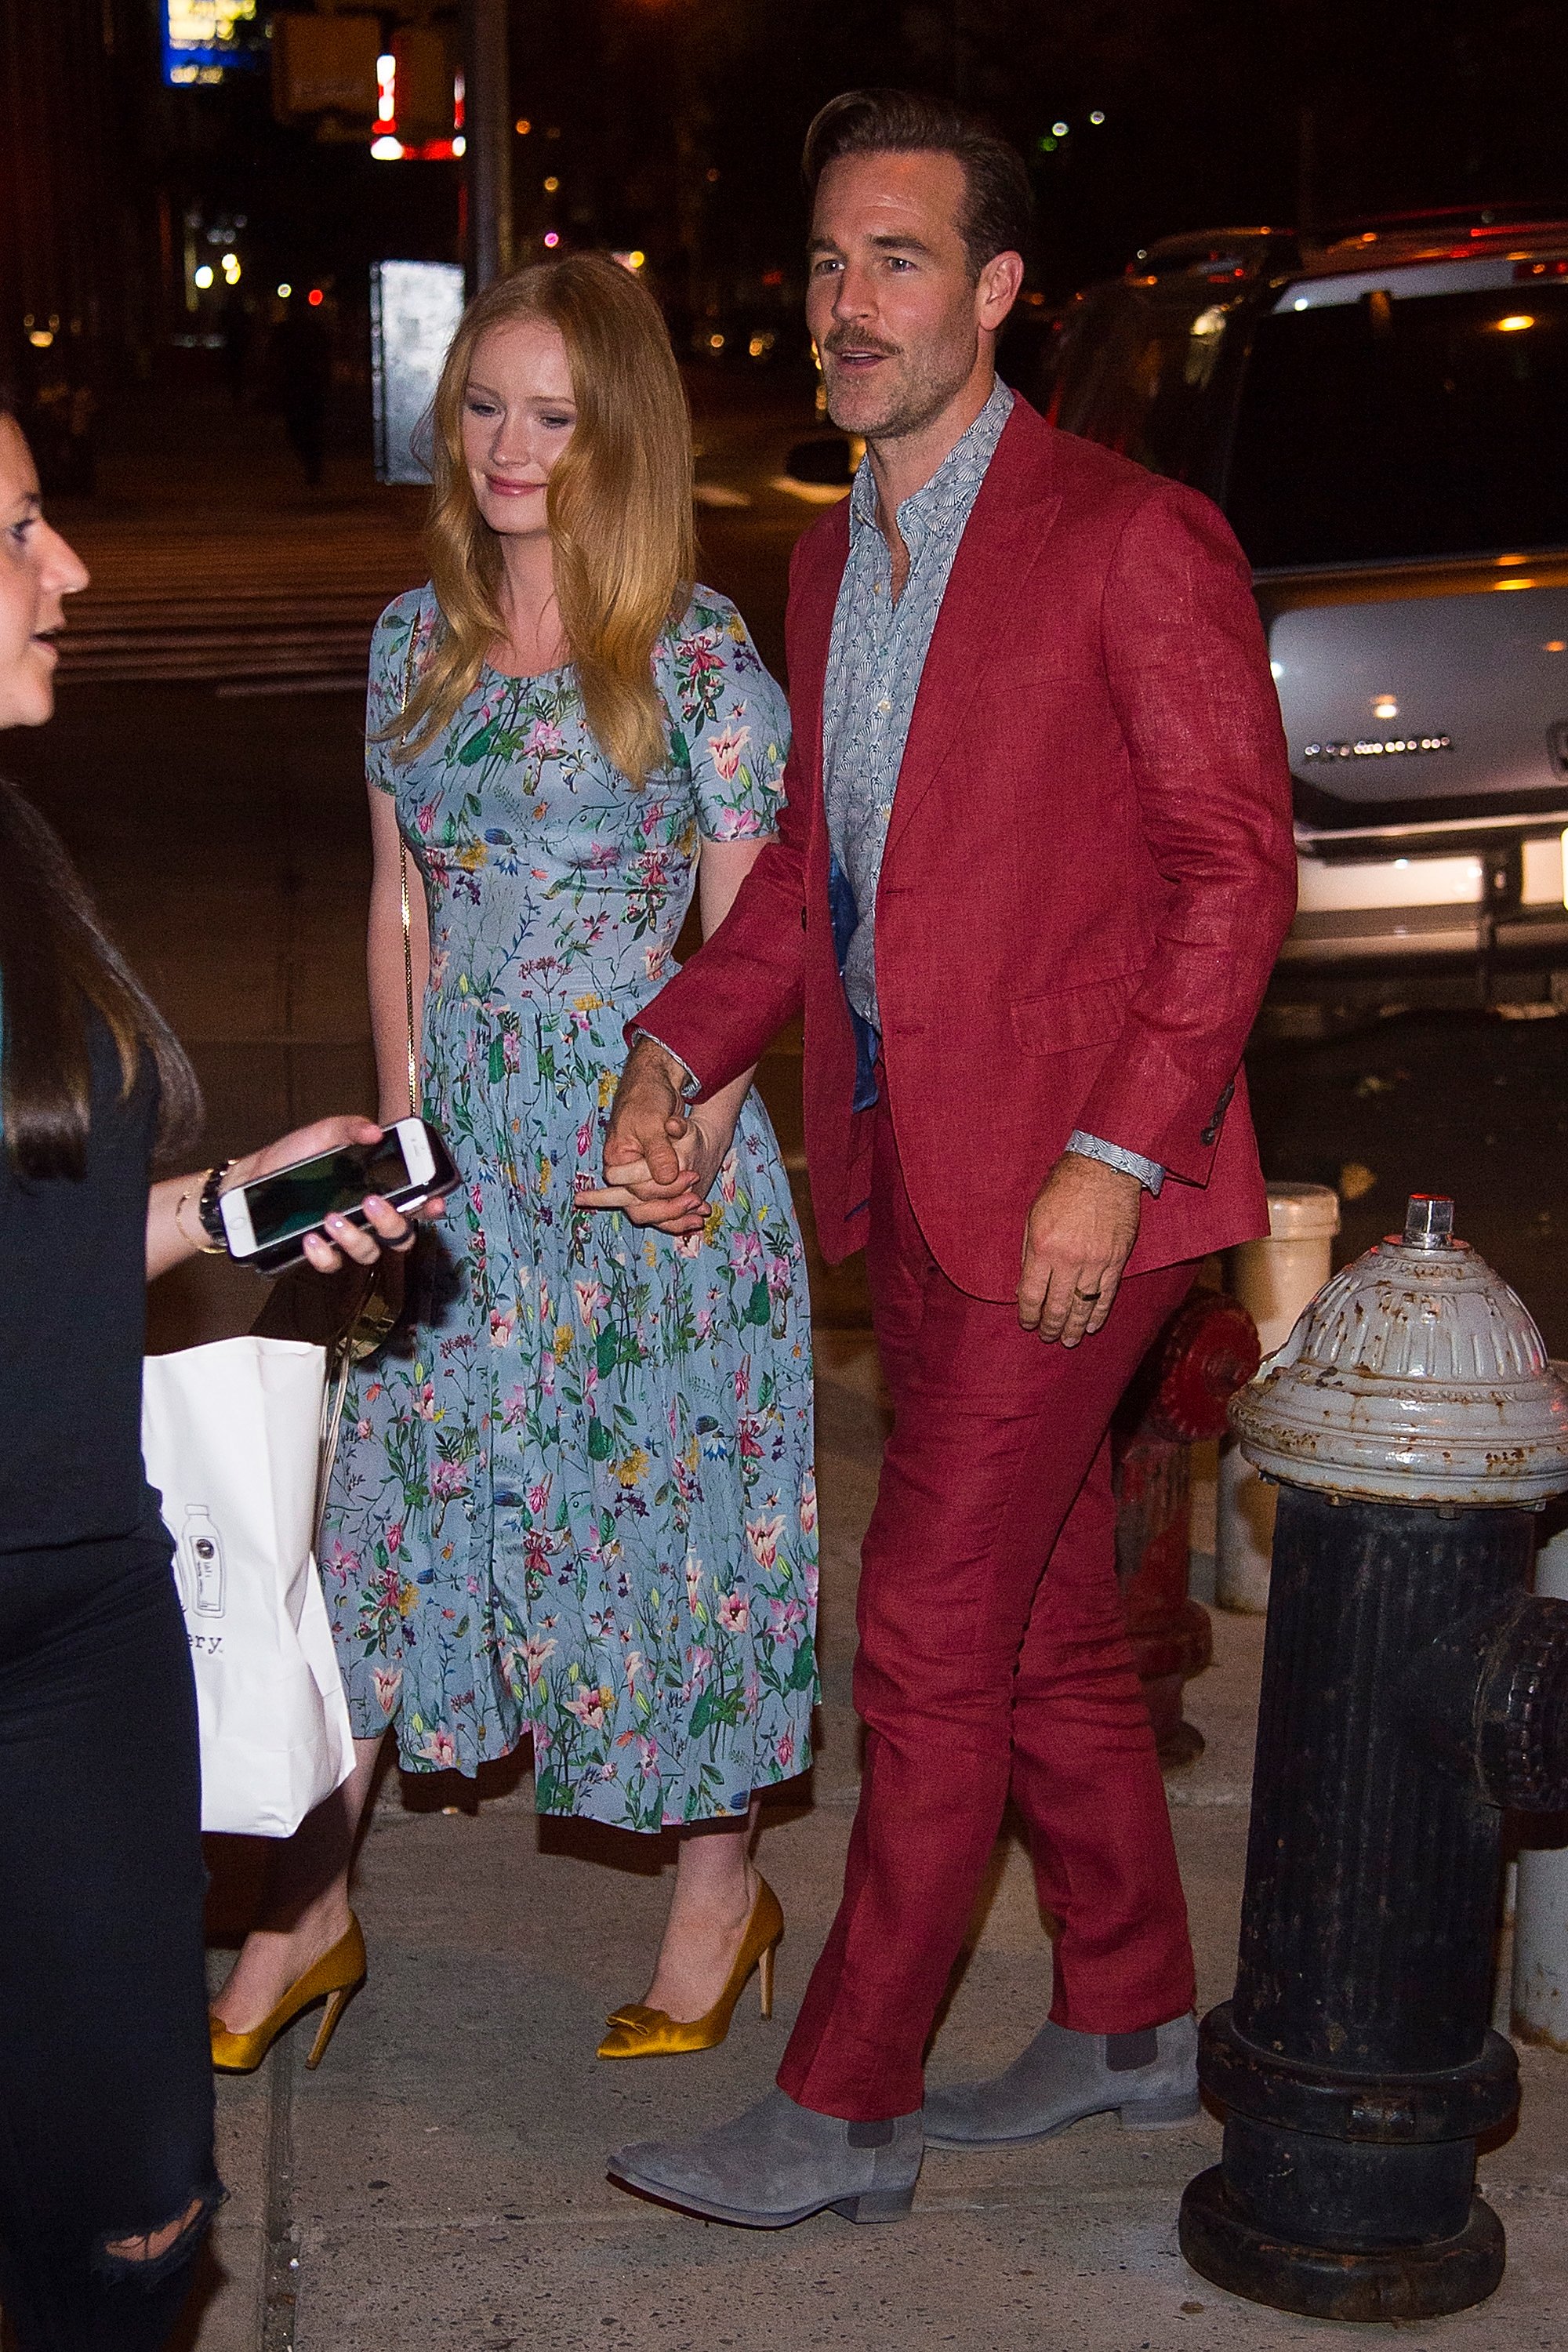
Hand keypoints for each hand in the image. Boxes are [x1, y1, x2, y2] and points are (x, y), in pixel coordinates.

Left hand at [231, 1115, 446, 1275]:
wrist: (249, 1179)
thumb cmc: (292, 1156)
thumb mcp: (321, 1134)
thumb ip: (349, 1129)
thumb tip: (374, 1132)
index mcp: (377, 1188)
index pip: (415, 1202)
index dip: (432, 1206)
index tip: (434, 1201)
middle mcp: (366, 1218)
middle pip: (400, 1235)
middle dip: (393, 1223)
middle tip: (372, 1202)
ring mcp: (344, 1238)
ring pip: (369, 1253)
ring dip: (356, 1238)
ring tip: (332, 1219)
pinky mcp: (319, 1252)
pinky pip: (332, 1265)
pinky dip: (324, 1254)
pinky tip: (311, 1238)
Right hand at [576, 1102, 736, 1233]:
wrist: (658, 1081)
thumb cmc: (647, 1097)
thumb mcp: (651, 1122)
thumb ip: (658, 1152)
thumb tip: (666, 1178)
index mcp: (617, 1159)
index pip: (633, 1189)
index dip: (660, 1190)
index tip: (690, 1177)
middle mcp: (626, 1172)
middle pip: (640, 1205)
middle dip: (669, 1206)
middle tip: (696, 1200)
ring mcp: (640, 1175)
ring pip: (651, 1208)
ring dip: (675, 1213)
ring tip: (699, 1212)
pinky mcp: (656, 1175)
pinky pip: (662, 1202)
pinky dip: (679, 1210)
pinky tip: (698, 1215)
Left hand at [1018, 1151, 1142, 1347]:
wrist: (1104, 1169)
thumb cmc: (1063, 1188)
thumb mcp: (1033, 1215)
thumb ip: (1028, 1252)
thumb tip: (1024, 1286)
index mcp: (1043, 1247)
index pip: (1031, 1294)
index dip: (1027, 1314)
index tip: (1026, 1323)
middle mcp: (1068, 1259)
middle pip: (1057, 1305)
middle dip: (1050, 1326)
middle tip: (1047, 1337)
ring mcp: (1095, 1262)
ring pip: (1082, 1305)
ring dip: (1073, 1328)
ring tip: (1068, 1341)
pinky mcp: (1116, 1260)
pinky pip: (1106, 1295)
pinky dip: (1098, 1314)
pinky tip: (1090, 1326)